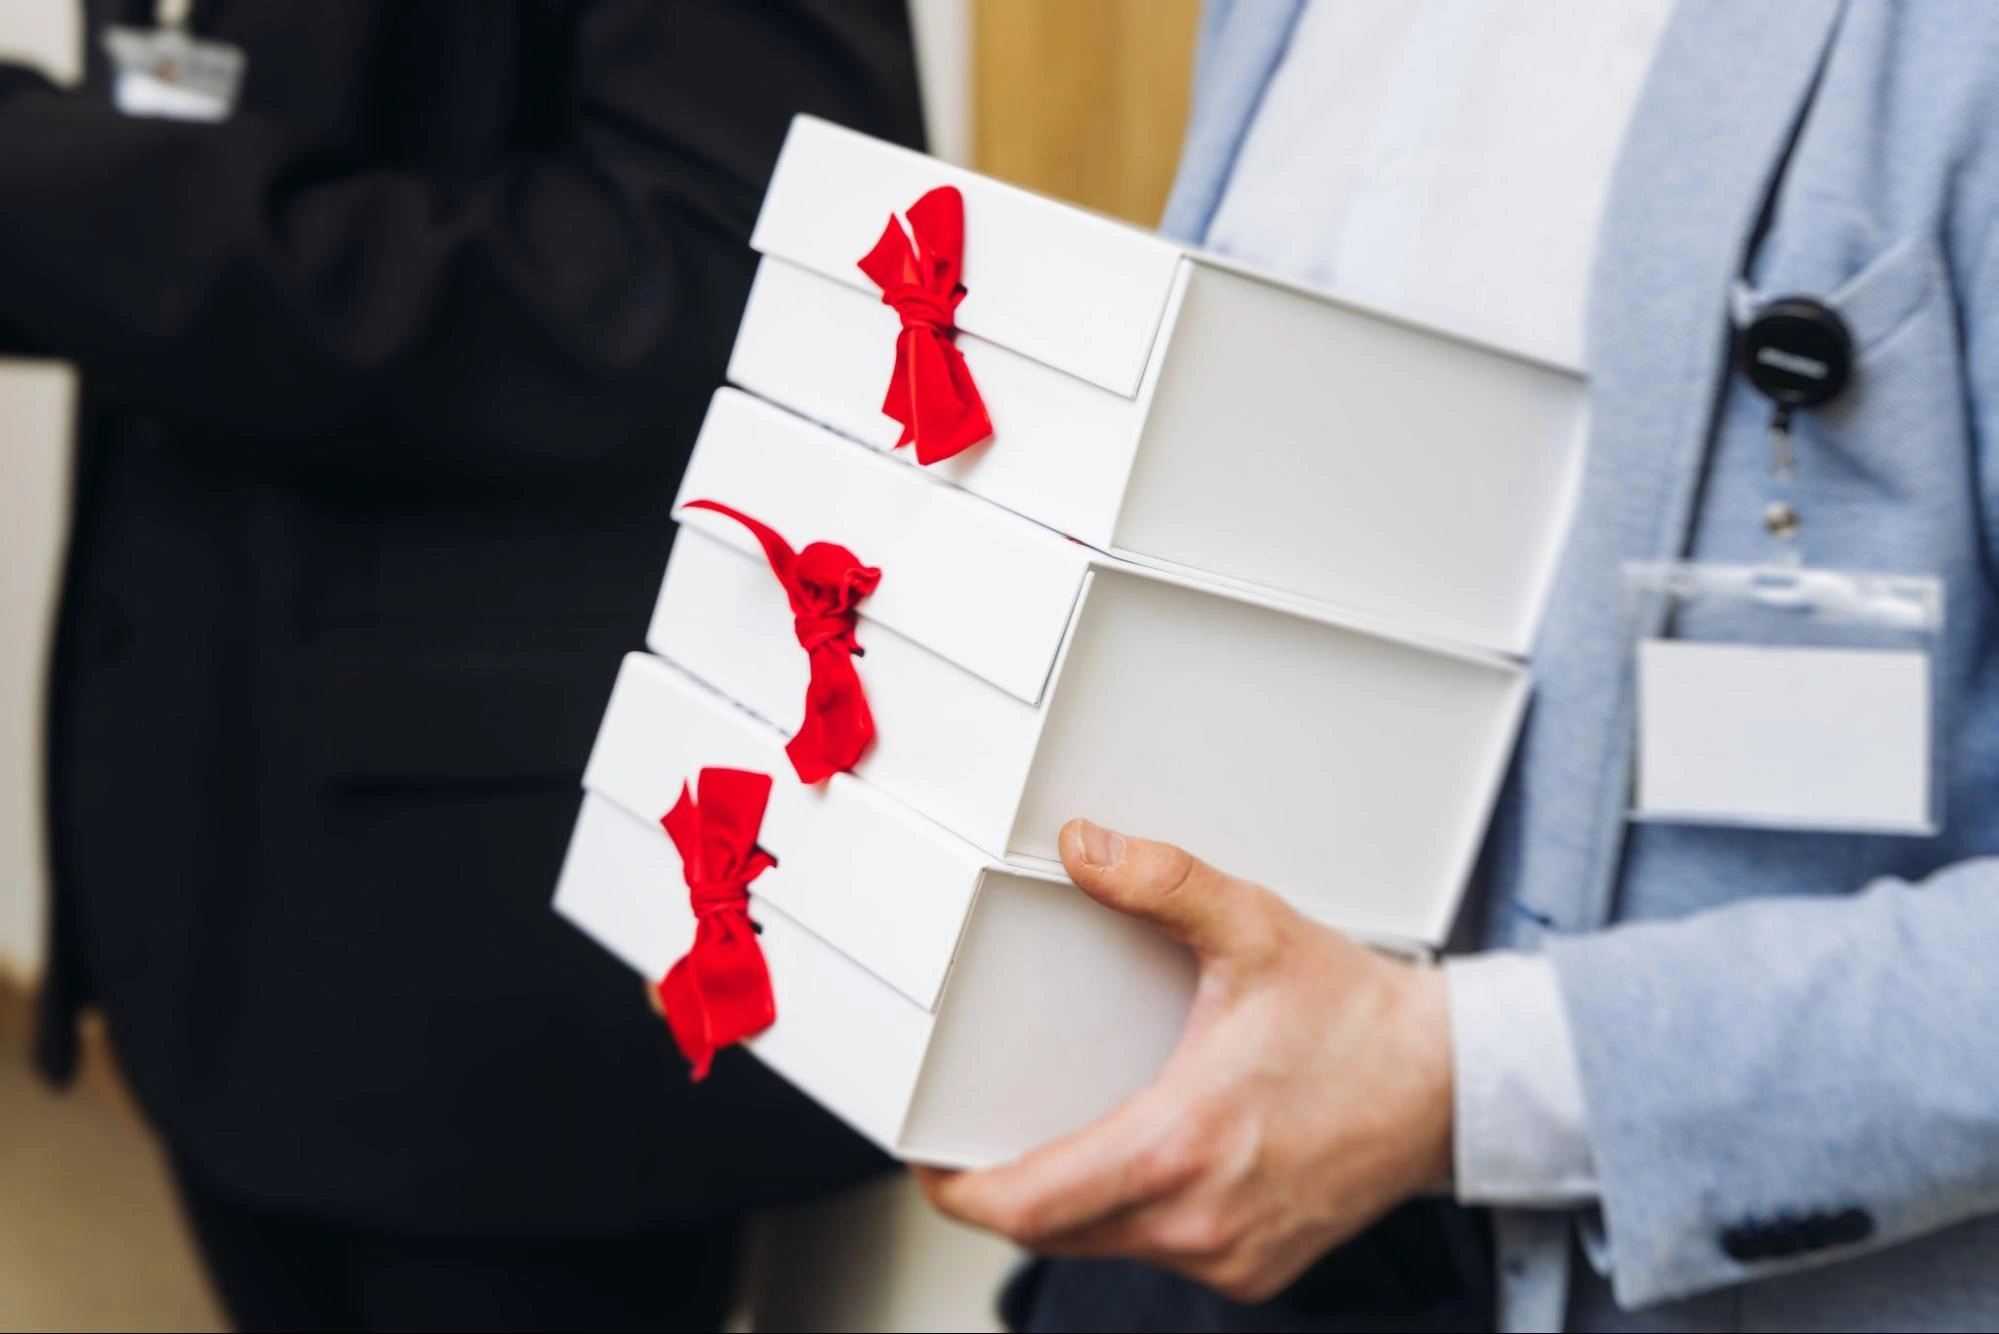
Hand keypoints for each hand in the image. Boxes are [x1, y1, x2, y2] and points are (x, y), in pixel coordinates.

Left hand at [915, 819, 1453, 1303]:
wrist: (1456, 1087)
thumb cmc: (1362, 1021)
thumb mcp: (1255, 930)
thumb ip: (1162, 883)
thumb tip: (1084, 848)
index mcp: (1181, 1146)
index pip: (1029, 1205)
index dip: (962, 1191)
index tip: (932, 1162)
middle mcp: (1200, 1221)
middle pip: (1054, 1231)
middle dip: (1007, 1190)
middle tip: (977, 1139)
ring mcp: (1231, 1257)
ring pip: (1105, 1245)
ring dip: (1074, 1201)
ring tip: (1063, 1135)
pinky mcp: (1257, 1271)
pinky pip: (1160, 1253)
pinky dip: (1134, 1215)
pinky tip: (1148, 1158)